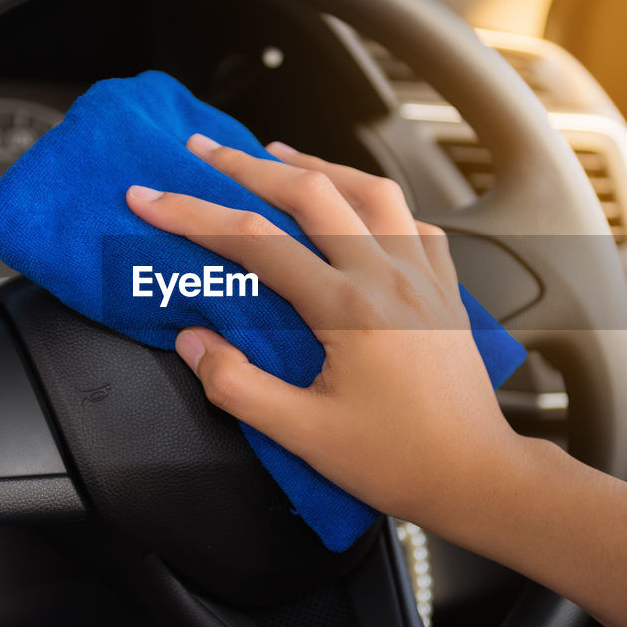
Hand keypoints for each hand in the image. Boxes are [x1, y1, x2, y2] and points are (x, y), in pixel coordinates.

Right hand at [126, 134, 520, 530]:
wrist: (477, 476)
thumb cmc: (396, 462)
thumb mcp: (303, 435)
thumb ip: (237, 386)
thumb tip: (193, 342)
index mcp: (349, 308)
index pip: (255, 243)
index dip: (193, 215)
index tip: (149, 197)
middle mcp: (389, 277)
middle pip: (311, 193)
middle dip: (248, 166)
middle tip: (205, 150)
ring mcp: (423, 277)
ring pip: (370, 192)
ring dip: (317, 166)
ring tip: (277, 154)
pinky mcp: (445, 289)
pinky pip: (413, 223)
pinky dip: (378, 204)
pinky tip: (358, 208)